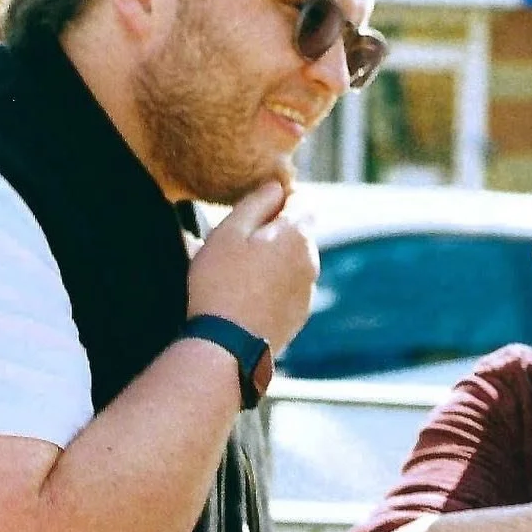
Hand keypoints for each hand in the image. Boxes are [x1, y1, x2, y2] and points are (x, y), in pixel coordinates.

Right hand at [187, 179, 318, 352]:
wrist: (226, 346)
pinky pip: (288, 288)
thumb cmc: (220, 283)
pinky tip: (244, 296)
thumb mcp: (229, 233)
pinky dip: (272, 285)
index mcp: (297, 234)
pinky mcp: (299, 315)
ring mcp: (308, 290)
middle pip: (297, 231)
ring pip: (292, 260)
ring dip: (272, 259)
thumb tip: (277, 186)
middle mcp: (311, 260)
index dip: (278, 197)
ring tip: (235, 272)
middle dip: (272, 230)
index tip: (253, 206)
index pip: (300, 199)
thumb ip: (256, 203)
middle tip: (235, 243)